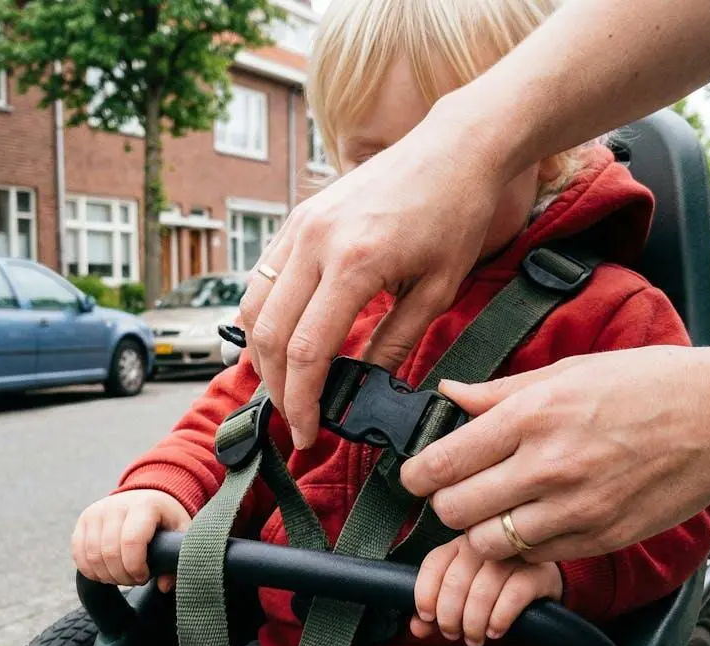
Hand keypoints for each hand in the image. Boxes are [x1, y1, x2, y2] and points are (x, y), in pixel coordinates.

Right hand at [71, 490, 190, 592]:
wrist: (146, 496)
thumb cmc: (165, 518)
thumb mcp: (180, 532)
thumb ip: (177, 558)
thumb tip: (164, 585)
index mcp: (144, 505)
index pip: (131, 542)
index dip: (136, 567)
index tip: (145, 576)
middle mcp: (116, 505)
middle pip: (109, 553)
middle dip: (122, 576)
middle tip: (135, 579)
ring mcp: (97, 511)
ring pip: (92, 556)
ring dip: (106, 575)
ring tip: (122, 576)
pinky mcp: (84, 520)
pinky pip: (79, 554)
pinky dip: (90, 571)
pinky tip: (107, 573)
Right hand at [237, 101, 505, 448]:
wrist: (454, 148)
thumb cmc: (455, 213)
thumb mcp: (436, 290)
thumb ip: (393, 343)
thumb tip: (362, 388)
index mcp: (355, 263)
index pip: (307, 351)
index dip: (303, 401)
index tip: (308, 433)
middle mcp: (316, 242)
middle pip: (269, 335)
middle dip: (279, 389)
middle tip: (298, 420)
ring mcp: (300, 225)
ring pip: (254, 307)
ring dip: (263, 357)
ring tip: (289, 389)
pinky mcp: (297, 218)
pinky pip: (262, 278)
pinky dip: (263, 317)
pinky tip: (281, 344)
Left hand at [399, 345, 709, 562]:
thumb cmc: (650, 383)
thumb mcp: (570, 371)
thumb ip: (501, 393)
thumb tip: (449, 396)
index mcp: (532, 415)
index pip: (439, 464)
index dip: (417, 475)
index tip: (420, 474)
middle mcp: (548, 466)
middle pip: (453, 511)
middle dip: (446, 504)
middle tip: (459, 491)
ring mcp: (576, 508)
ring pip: (488, 543)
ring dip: (482, 531)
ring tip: (498, 509)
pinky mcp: (601, 537)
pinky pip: (535, 556)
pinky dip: (524, 546)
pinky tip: (537, 520)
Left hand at [409, 536, 562, 645]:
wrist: (541, 592)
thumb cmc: (493, 595)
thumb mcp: (460, 602)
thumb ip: (435, 613)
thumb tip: (416, 628)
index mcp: (461, 545)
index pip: (435, 563)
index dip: (425, 592)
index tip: (427, 617)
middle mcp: (486, 545)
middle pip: (456, 579)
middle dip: (449, 615)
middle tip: (453, 635)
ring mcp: (514, 556)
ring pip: (482, 590)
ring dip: (473, 622)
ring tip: (474, 639)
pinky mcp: (538, 573)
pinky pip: (513, 596)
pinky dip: (498, 619)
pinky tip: (495, 631)